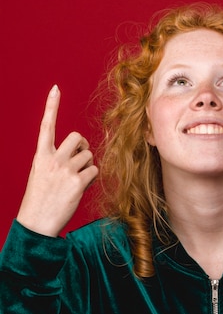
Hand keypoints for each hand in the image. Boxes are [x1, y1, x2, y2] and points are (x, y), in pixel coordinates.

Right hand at [16, 85, 98, 236]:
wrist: (36, 224)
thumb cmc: (40, 199)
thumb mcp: (40, 174)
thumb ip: (55, 160)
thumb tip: (79, 152)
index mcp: (41, 156)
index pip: (46, 126)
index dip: (51, 107)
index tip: (55, 89)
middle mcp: (52, 160)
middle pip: (77, 137)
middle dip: (82, 145)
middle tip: (80, 157)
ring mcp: (65, 171)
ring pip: (88, 156)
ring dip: (87, 166)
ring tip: (77, 180)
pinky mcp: (77, 183)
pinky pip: (94, 171)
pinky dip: (91, 179)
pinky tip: (81, 188)